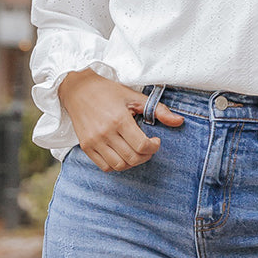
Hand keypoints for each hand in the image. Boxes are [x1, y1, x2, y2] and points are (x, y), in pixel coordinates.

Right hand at [58, 69, 183, 171]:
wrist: (77, 89)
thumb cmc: (108, 92)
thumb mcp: (134, 97)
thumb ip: (158, 110)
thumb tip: (180, 121)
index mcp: (119, 119)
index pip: (142, 145)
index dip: (153, 147)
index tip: (155, 141)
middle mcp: (105, 133)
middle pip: (133, 158)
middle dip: (146, 156)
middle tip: (147, 147)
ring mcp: (94, 141)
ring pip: (120, 166)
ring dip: (132, 162)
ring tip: (135, 151)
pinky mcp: (86, 147)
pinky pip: (105, 167)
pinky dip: (117, 165)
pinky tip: (121, 153)